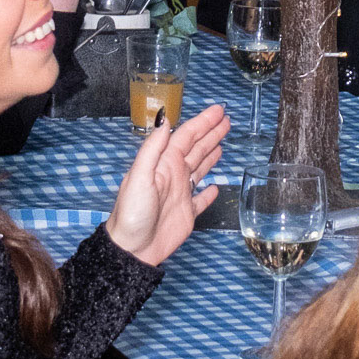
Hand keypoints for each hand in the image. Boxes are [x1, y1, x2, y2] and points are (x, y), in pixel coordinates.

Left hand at [106, 103, 228, 266]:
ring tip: (223, 141)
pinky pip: (201, 200)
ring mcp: (181, 194)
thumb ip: (152, 149)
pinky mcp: (187, 214)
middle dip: (211, 133)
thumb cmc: (132, 212)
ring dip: (211, 154)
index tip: (218, 111)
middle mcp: (173, 175)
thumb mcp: (140, 176)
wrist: (132, 248)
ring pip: (200, 168)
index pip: (186, 137)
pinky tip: (216, 187)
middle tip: (226, 120)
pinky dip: (209, 193)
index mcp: (163, 164)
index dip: (202, 123)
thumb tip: (165, 122)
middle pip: (196, 148)